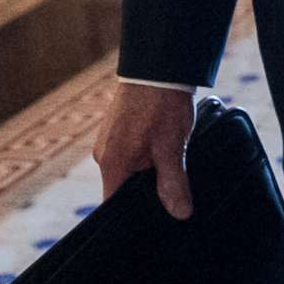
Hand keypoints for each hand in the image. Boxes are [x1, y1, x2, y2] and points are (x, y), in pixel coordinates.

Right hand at [94, 84, 194, 219]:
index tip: (152, 219)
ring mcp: (109, 139)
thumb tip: (180, 214)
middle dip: (147, 189)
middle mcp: (103, 154)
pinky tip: (165, 143)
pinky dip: (147, 152)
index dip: (132, 214)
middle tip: (172, 186)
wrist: (158, 64)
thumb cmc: (161, 104)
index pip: (113, 205)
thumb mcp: (172, 147)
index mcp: (112, 163)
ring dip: (149, 167)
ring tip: (171, 157)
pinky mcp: (117, 127)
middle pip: (123, 187)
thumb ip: (173, 182)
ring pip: (130, 168)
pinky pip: (130, 150)